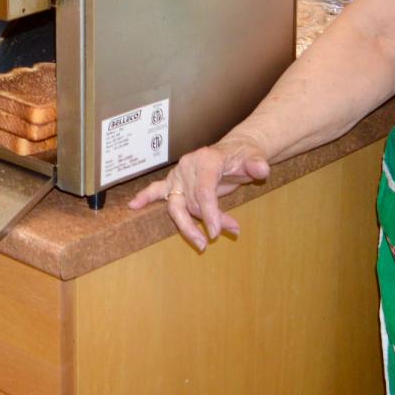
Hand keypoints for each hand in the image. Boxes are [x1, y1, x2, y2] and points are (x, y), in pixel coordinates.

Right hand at [128, 132, 271, 250]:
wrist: (234, 151)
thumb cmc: (243, 157)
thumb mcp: (254, 158)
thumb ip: (257, 164)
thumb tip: (260, 169)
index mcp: (206, 159)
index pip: (203, 190)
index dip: (210, 212)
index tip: (217, 232)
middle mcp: (188, 166)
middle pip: (190, 201)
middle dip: (202, 222)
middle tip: (212, 240)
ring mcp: (179, 174)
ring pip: (176, 204)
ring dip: (187, 225)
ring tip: (202, 243)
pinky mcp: (174, 182)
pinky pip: (157, 190)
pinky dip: (145, 197)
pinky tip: (133, 205)